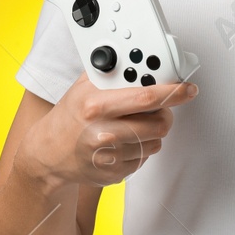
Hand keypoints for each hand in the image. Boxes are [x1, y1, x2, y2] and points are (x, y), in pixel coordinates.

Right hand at [15, 73, 197, 189]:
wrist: (46, 155)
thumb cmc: (68, 118)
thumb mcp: (83, 88)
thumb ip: (111, 73)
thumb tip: (141, 61)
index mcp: (96, 106)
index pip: (146, 97)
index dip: (173, 92)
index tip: (187, 89)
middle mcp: (103, 133)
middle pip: (159, 123)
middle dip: (166, 113)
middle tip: (161, 108)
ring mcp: (109, 157)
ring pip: (156, 142)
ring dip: (153, 131)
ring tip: (135, 124)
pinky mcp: (114, 174)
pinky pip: (145, 158)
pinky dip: (141, 148)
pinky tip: (124, 141)